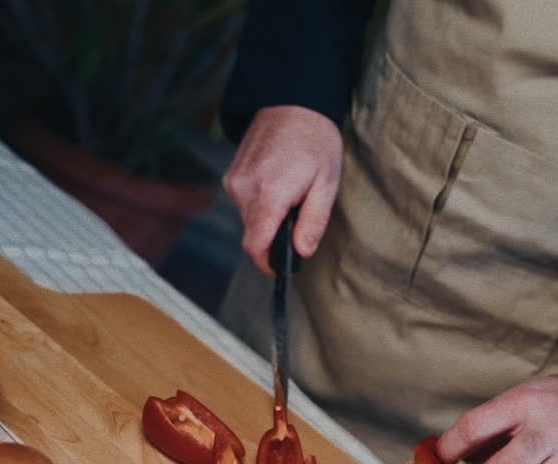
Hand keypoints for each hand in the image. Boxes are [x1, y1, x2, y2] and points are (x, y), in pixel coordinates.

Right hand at [222, 105, 343, 274]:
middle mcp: (245, 189)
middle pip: (253, 235)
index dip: (267, 263)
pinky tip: (277, 183)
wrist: (292, 102)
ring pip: (248, 219)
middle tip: (299, 216)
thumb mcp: (326, 184)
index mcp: (270, 194)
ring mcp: (234, 181)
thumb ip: (313, 222)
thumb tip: (301, 252)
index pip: (256, 246)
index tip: (281, 268)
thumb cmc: (315, 141)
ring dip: (268, 218)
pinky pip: (244, 202)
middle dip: (274, 236)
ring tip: (291, 194)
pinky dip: (260, 203)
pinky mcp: (231, 175)